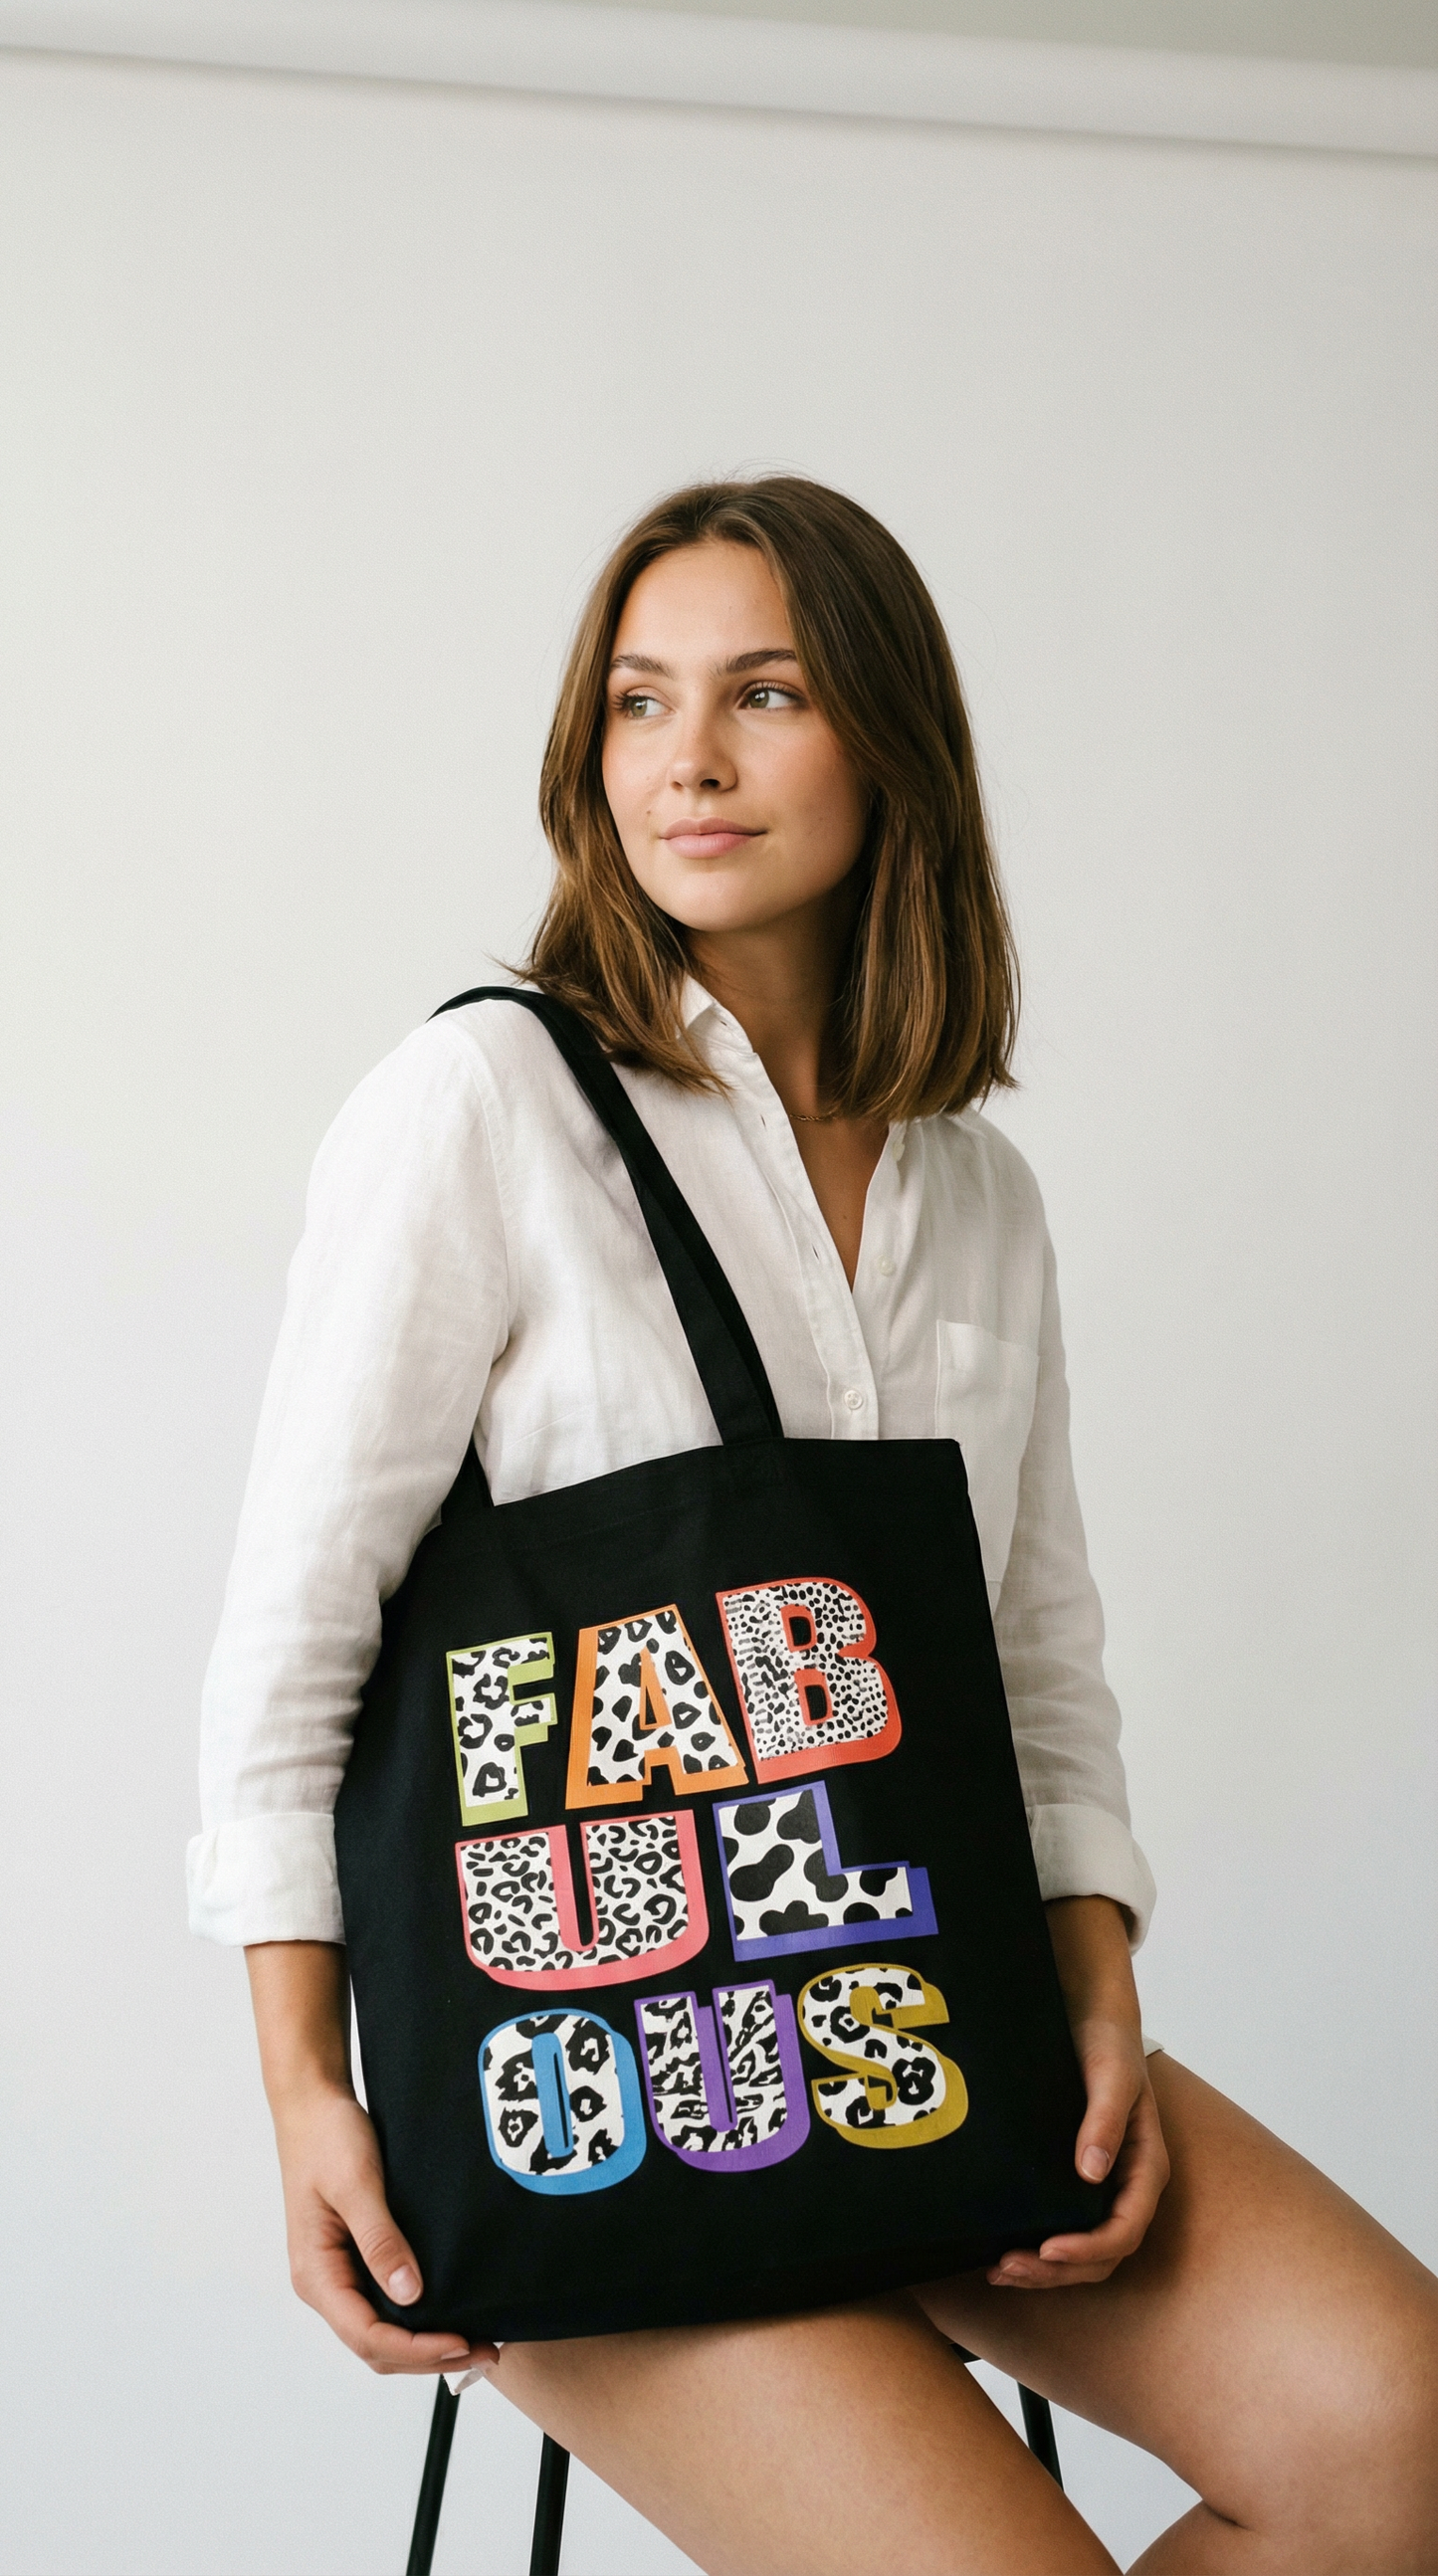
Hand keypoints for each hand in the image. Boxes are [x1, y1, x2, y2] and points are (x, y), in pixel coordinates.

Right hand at [274, 2078, 499, 2375]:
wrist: (313, 2104)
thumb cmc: (327, 2138)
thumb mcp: (356, 2185)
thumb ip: (380, 2239)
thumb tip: (409, 2294)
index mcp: (315, 2273)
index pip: (366, 2335)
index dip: (417, 2349)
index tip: (463, 2342)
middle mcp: (323, 2284)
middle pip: (375, 2347)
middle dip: (428, 2357)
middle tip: (486, 2352)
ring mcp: (338, 2274)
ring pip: (381, 2333)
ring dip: (425, 2345)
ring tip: (477, 2342)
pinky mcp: (354, 2259)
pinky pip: (384, 2306)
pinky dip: (416, 2321)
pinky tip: (450, 2314)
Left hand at [986, 1897, 1170, 2290]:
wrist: (1088, 2016)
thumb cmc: (1107, 2043)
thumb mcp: (1111, 2074)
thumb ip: (1105, 2119)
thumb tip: (1093, 2172)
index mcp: (1146, 2168)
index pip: (1125, 2228)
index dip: (1089, 2249)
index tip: (1048, 2250)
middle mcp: (1124, 2185)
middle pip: (1101, 2253)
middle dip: (1057, 2270)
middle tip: (1007, 2267)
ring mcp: (1098, 2186)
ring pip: (1080, 2249)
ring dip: (1043, 2269)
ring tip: (998, 2268)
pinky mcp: (1069, 2180)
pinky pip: (1059, 2228)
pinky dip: (1034, 2248)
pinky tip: (998, 2248)